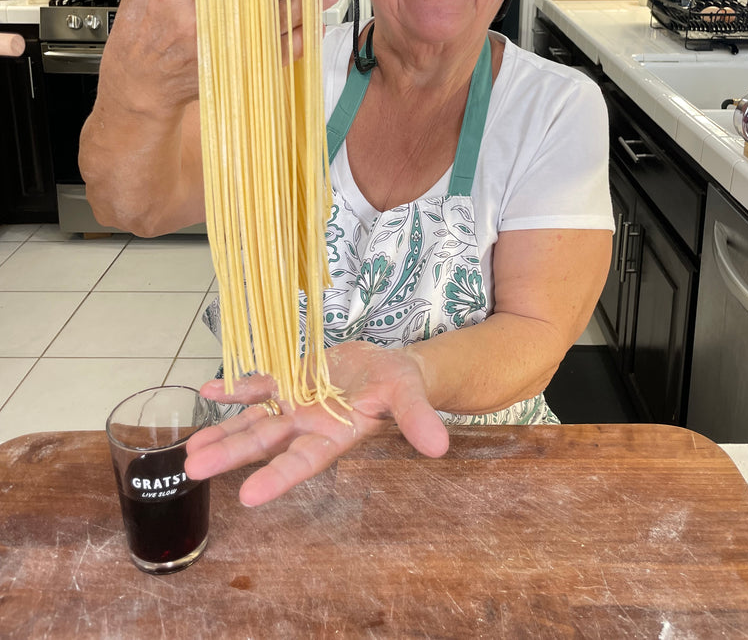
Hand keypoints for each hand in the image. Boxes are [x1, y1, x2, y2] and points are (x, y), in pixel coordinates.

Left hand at [185, 341, 448, 505]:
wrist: (390, 367)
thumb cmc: (401, 386)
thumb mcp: (411, 397)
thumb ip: (418, 419)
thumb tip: (439, 445)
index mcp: (334, 436)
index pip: (303, 462)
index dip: (277, 478)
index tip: (248, 497)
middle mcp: (307, 425)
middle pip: (265, 443)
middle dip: (230, 455)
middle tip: (193, 470)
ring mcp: (294, 404)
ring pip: (253, 420)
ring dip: (223, 432)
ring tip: (190, 449)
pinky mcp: (289, 380)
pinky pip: (257, 386)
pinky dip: (234, 389)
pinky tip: (209, 391)